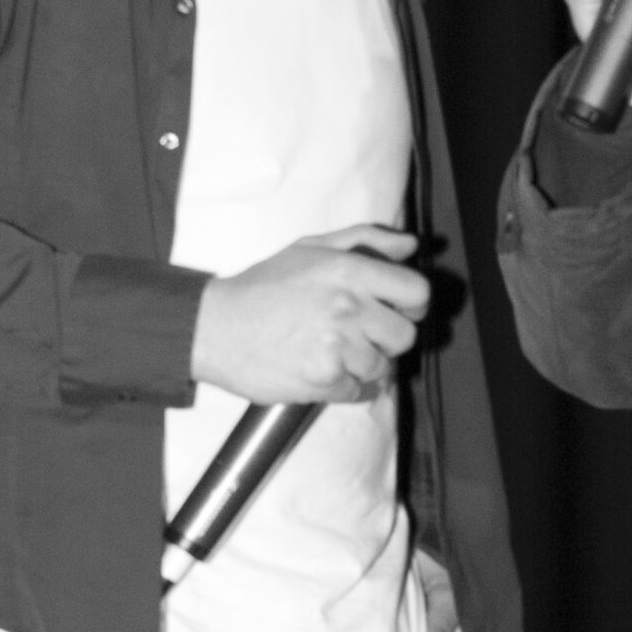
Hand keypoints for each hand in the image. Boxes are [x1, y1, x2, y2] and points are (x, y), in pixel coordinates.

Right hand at [191, 225, 429, 405]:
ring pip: (382, 367)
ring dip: (362, 364)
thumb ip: (365, 241)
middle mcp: (347, 308)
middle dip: (388, 338)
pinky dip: (342, 385)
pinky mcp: (323, 380)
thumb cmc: (263, 286)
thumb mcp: (310, 249)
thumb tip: (410, 246)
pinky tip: (318, 367)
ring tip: (331, 350)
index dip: (412, 304)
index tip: (397, 310)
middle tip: (360, 333)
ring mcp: (337, 347)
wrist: (215, 328)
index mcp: (349, 271)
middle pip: (405, 336)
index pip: (416, 292)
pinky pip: (357, 390)